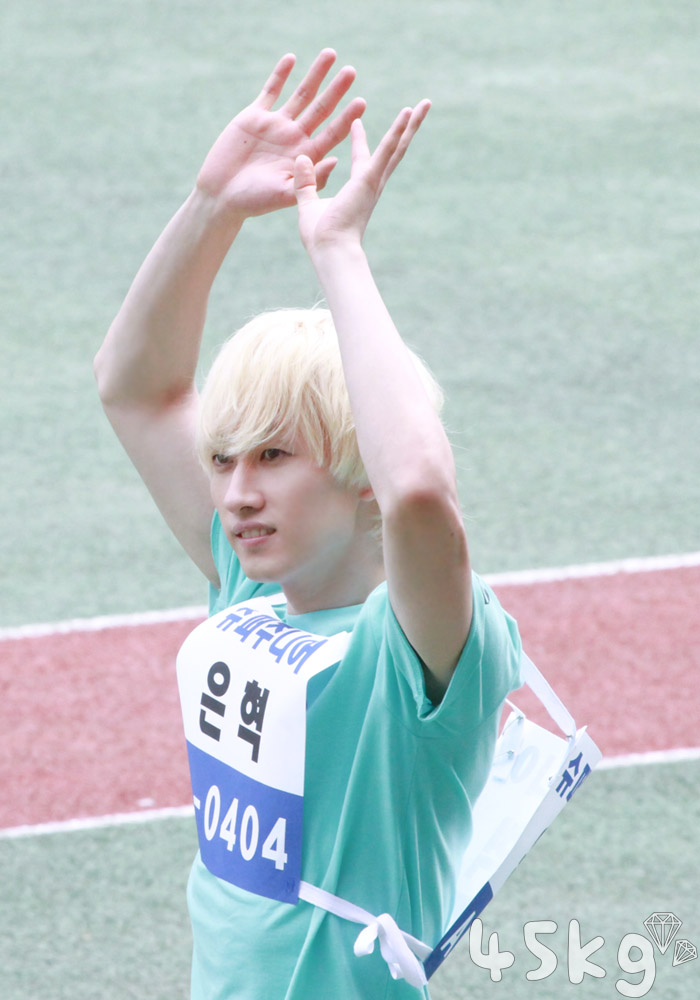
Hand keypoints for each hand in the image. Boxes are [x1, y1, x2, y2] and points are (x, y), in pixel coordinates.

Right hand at [196, 49, 365, 217]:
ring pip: (300, 94)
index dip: (346, 118)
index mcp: (305, 157)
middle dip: (336, 90)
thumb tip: (337, 161)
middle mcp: (294, 138)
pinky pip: (271, 91)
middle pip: (321, 109)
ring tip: (331, 54)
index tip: (361, 102)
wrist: (221, 195)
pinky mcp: (254, 117)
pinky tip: (292, 58)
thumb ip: (310, 180)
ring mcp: (276, 125)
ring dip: (315, 75)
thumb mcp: (285, 194)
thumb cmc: (253, 202)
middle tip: (352, 72)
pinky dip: (281, 75)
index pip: (332, 133)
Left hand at [293, 100, 430, 255]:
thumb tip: (300, 158)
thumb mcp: (308, 203)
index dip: (359, 141)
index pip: (361, 159)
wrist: (330, 251)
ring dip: (410, 125)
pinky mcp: (370, 178)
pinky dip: (397, 131)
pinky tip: (408, 113)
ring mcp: (373, 181)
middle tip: (415, 111)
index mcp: (357, 190)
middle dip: (404, 130)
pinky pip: (386, 150)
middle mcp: (371, 184)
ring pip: (397, 146)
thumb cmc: (320, 238)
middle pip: (392, 151)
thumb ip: (305, 181)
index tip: (356, 123)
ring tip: (425, 103)